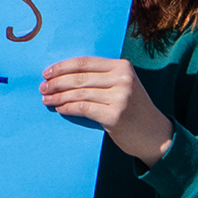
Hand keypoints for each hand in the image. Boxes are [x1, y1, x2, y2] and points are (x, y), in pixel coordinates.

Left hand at [43, 55, 172, 163]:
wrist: (155, 134)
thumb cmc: (134, 110)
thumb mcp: (123, 86)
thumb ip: (101, 78)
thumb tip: (64, 76)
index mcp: (123, 67)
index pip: (85, 63)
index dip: (63, 67)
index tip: (47, 72)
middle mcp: (122, 79)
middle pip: (80, 78)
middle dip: (57, 82)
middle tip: (43, 88)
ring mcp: (120, 97)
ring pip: (79, 93)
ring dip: (59, 96)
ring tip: (47, 99)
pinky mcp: (115, 115)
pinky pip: (83, 108)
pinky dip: (68, 107)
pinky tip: (59, 108)